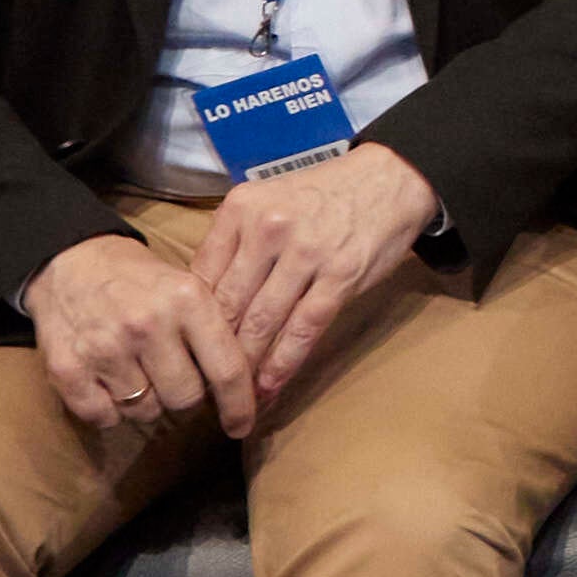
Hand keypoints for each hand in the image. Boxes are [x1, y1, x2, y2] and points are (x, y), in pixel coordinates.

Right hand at [26, 228, 257, 435]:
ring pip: (145, 412)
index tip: (242, 426)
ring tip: (135, 369)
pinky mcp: (67, 369)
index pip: (227, 369)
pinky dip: (108, 410)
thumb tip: (250, 386)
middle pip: (185, 399)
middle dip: (183, 396)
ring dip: (145, 401)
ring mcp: (105, 348)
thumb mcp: (186, 285)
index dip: (239, 406)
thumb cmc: (138, 279)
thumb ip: (214, 330)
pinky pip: (103, 417)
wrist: (68, 260)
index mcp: (187, 299)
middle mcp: (147, 324)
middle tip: (171, 376)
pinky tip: (106, 381)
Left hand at [184, 139, 444, 419]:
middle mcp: (268, 229)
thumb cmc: (323, 196)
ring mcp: (305, 253)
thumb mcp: (267, 202)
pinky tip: (271, 386)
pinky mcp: (340, 275)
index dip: (192, 322)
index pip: (202, 277)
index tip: (187, 354)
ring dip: (247, 366)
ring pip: (263, 322)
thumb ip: (236, 245)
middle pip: (229, 305)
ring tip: (235, 397)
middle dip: (214, 352)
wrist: (390, 178)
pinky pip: (304, 328)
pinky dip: (284, 362)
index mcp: (241, 209)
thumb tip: (204, 305)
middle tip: (203, 387)